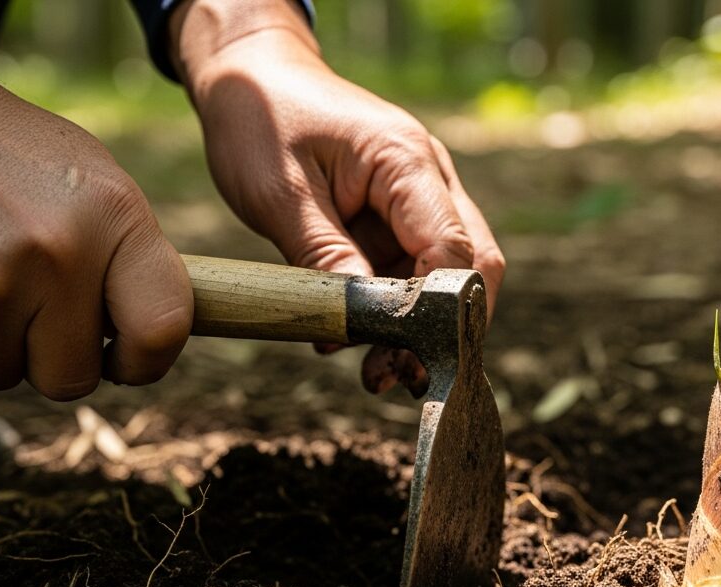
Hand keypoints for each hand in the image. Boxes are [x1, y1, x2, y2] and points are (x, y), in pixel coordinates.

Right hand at [0, 1, 192, 399]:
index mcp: (114, 218)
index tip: (121, 355)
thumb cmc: (12, 160)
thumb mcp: (95, 183)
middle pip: (72, 377)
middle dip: (52, 357)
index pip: (161, 330)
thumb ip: (132, 260)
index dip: (145, 361)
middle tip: (31, 310)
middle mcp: (57, 255)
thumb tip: (154, 344)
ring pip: (3, 374)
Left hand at [171, 0, 504, 394]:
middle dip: (442, 329)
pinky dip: (391, 308)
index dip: (443, 312)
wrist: (250, 74)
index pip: (455, 250)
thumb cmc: (260, 118)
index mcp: (405, 163)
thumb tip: (362, 321)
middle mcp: (428, 178)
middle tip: (396, 378)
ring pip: (443, 275)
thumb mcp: (278, 193)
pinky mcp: (396, 214)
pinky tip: (355, 340)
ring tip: (374, 374)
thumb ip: (324, 256)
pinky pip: (409, 269)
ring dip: (415, 327)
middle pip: (470, 266)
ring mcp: (417, 196)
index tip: (412, 359)